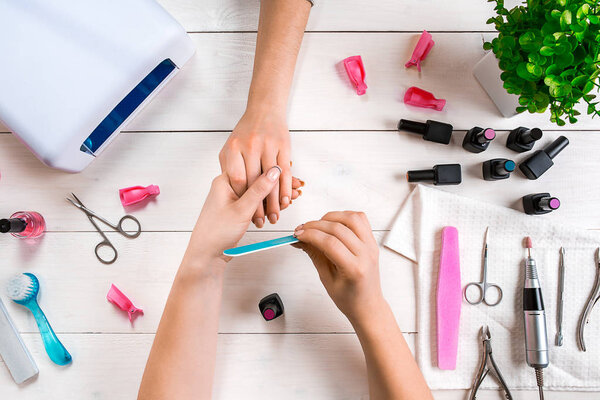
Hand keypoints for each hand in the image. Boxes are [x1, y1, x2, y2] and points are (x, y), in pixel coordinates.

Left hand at [182, 166, 282, 268]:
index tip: (288, 175)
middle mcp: (228, 187)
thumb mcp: (241, 209)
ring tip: (290, 198)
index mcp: (224, 181)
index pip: (252, 168)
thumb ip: (259, 190)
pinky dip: (267, 205)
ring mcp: (233, 199)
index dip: (272, 172)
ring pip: (258, 193)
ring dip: (274, 196)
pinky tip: (279, 207)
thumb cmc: (215, 233)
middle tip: (294, 188)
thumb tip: (273, 172)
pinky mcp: (237, 209)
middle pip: (257, 181)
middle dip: (277, 185)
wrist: (207, 255)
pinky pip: (255, 203)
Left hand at [219, 110, 294, 227]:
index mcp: (233, 149)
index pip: (237, 180)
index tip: (245, 214)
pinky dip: (285, 189)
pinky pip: (285, 173)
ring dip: (273, 202)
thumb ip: (231, 169)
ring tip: (274, 217)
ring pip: (270, 181)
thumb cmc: (247, 131)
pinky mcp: (283, 146)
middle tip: (261, 221)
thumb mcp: (231, 147)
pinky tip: (285, 201)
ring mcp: (267, 146)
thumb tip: (230, 192)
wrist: (265, 107)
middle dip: (258, 206)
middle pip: (253, 184)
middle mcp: (249, 147)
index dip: (243, 198)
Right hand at [293, 211, 383, 323]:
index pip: (330, 243)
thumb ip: (314, 255)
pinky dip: (345, 216)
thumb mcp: (326, 279)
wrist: (367, 305)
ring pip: (351, 218)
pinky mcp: (372, 241)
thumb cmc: (349, 298)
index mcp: (354, 268)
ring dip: (331, 217)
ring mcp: (371, 246)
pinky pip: (361, 219)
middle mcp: (366, 254)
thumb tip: (300, 239)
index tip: (298, 235)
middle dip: (315, 225)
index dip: (310, 235)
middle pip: (338, 228)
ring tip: (318, 226)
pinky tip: (334, 223)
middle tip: (302, 230)